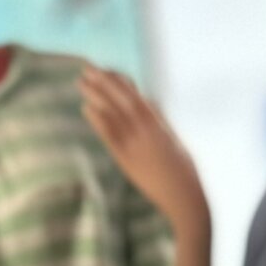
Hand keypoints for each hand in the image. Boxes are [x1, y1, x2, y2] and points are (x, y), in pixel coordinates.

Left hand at [79, 65, 208, 237]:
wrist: (184, 198)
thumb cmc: (183, 171)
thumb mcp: (174, 140)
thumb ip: (160, 120)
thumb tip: (149, 102)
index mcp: (160, 125)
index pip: (137, 96)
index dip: (120, 81)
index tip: (107, 69)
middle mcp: (148, 131)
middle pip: (122, 99)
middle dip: (104, 81)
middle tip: (87, 67)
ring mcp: (137, 145)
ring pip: (114, 114)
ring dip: (96, 96)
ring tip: (81, 82)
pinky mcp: (128, 161)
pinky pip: (110, 136)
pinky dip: (98, 120)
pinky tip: (86, 108)